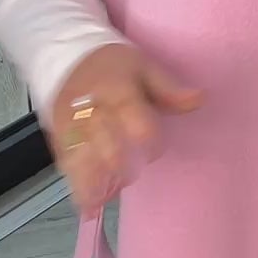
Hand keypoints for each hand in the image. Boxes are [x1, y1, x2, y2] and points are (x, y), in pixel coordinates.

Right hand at [48, 44, 201, 216]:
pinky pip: (63, 159)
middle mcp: (92, 109)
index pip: (134, 118)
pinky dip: (72, 182)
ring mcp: (70, 123)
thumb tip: (199, 100)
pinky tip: (84, 205)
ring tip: (98, 204)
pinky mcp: (57, 133)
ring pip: (78, 155)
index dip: (148, 139)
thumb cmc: (111, 63)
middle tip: (129, 179)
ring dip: (89, 181)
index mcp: (117, 90)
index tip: (155, 151)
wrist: (64, 52)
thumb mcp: (143, 65)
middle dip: (116, 165)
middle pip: (103, 142)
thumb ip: (168, 88)